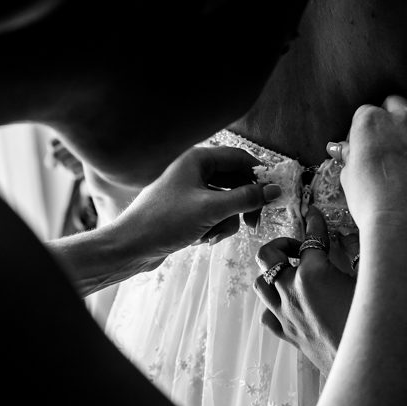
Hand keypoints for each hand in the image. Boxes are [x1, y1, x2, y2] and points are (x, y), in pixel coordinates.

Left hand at [112, 145, 281, 270]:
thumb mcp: (212, 209)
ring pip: (225, 202)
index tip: (273, 196)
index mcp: (197, 159)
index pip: (240, 158)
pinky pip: (212, 214)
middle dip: (241, 206)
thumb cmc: (166, 221)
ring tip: (212, 235)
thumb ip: (246, 198)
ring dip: (225, 221)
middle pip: (234, 182)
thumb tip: (275, 190)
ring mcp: (189, 190)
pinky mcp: (185, 209)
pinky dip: (213, 227)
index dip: (259, 176)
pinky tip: (201, 240)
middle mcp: (193, 170)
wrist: (131, 247)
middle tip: (252, 224)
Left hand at [253, 206, 358, 372]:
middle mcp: (291, 290)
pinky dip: (274, 305)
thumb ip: (358, 257)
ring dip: (273, 272)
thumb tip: (356, 241)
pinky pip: (268, 315)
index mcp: (313, 273)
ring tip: (291, 272)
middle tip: (300, 247)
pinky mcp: (288, 334)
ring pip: (260, 283)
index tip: (315, 215)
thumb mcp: (368, 281)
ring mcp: (285, 314)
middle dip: (281, 244)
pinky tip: (289, 303)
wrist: (365, 363)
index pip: (311, 237)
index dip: (315, 222)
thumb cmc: (372, 321)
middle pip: (267, 255)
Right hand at [328, 84, 406, 239]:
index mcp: (369, 121)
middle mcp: (400, 117)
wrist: (403, 224)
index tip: (368, 145)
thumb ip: (348, 155)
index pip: (366, 112)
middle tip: (394, 135)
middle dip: (394, 114)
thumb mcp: (349, 177)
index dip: (366, 128)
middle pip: (396, 101)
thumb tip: (339, 147)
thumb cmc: (370, 203)